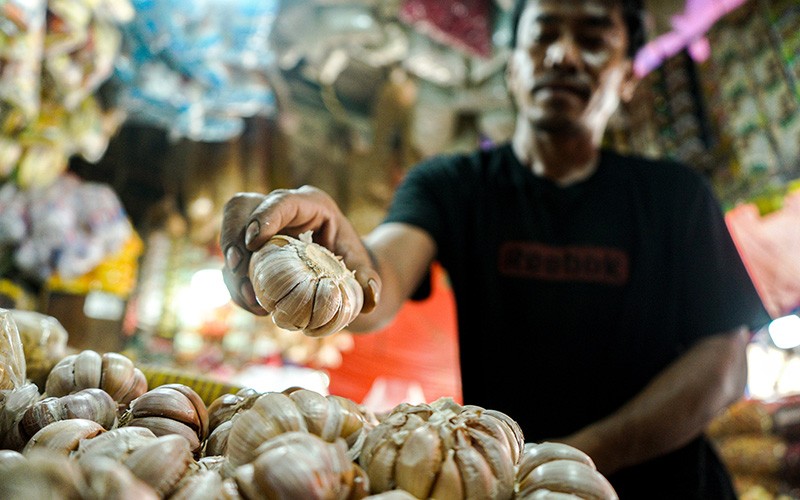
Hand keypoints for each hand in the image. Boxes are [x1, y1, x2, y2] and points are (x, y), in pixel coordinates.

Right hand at [219, 186, 380, 315]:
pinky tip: (252, 304)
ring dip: (233, 268)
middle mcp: (281, 211)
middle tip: (236, 266)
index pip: (281, 201)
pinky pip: (232, 261)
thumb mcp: (363, 266)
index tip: (254, 241)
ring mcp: (261, 228)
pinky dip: (236, 283)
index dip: (264, 217)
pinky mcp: (250, 249)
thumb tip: (370, 292)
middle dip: (232, 235)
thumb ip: (368, 277)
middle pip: (241, 207)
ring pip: (231, 234)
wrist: (342, 272)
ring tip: (249, 297)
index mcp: (311, 204)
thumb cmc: (353, 262)